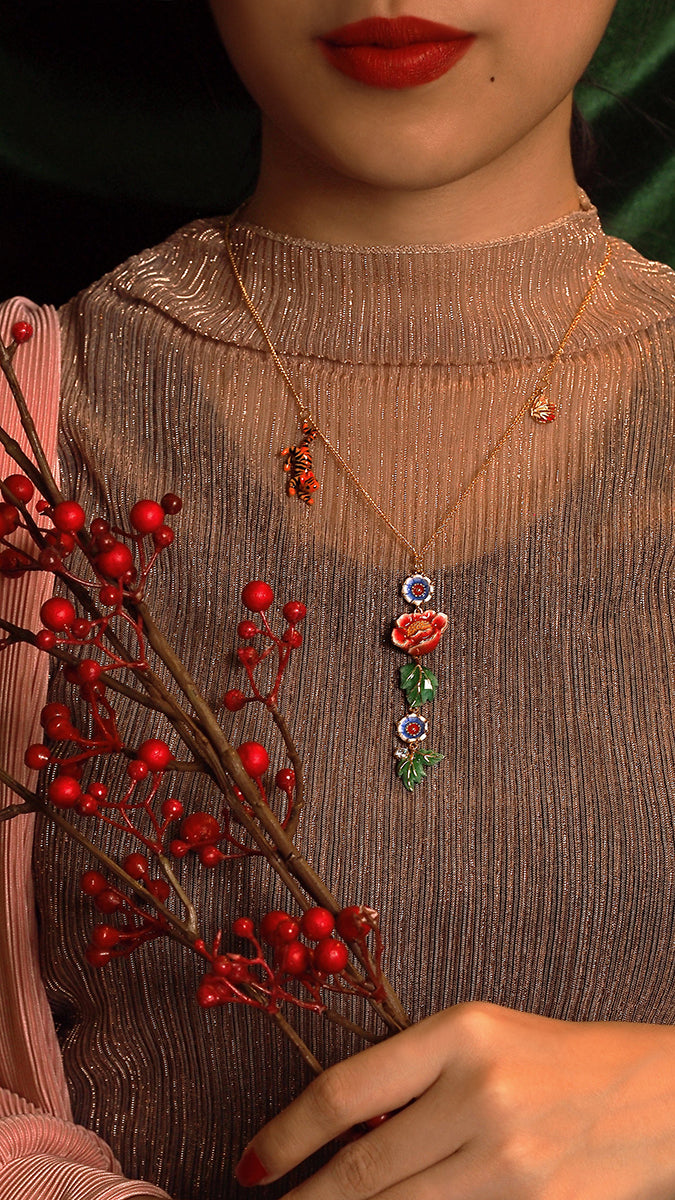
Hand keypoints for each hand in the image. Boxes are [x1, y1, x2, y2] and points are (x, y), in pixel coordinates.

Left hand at [235, 1001, 674, 1198]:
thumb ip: (413, 1076)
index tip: (251, 1165)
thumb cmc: (554, 1058)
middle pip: (364, 1168)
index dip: (285, 1136)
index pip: (345, 1092)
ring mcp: (511, 1161)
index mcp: (460, 1034)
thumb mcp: (480, 1037)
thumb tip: (338, 1135)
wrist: (656, 1095)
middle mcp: (481, 1094)